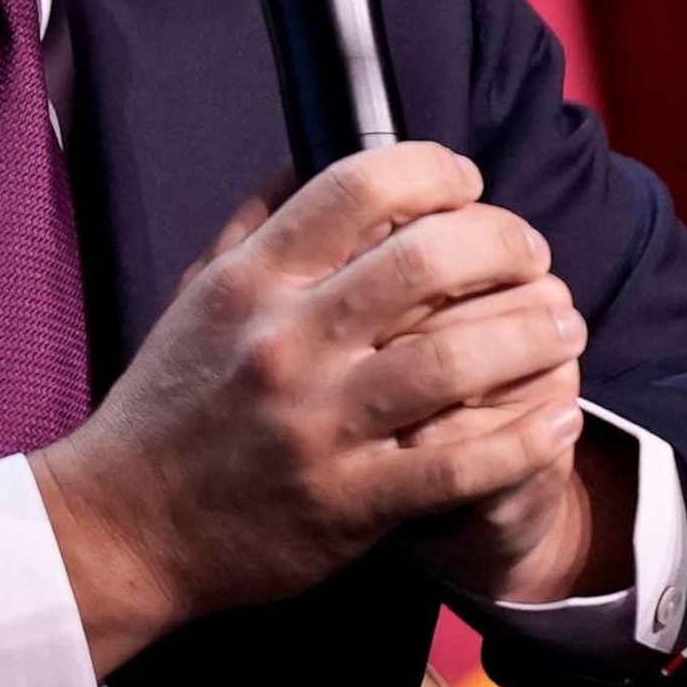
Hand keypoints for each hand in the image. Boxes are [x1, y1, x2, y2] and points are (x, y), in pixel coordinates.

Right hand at [28, 143, 580, 677]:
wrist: (122, 528)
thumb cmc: (169, 406)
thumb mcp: (196, 297)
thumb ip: (256, 226)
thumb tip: (310, 158)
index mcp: (251, 282)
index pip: (358, 186)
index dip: (435, 171)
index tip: (469, 185)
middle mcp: (286, 343)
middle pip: (427, 260)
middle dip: (506, 245)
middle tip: (535, 257)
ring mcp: (318, 426)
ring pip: (457, 361)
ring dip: (533, 336)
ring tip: (564, 328)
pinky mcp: (347, 504)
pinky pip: (460, 466)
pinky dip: (525, 438)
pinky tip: (558, 418)